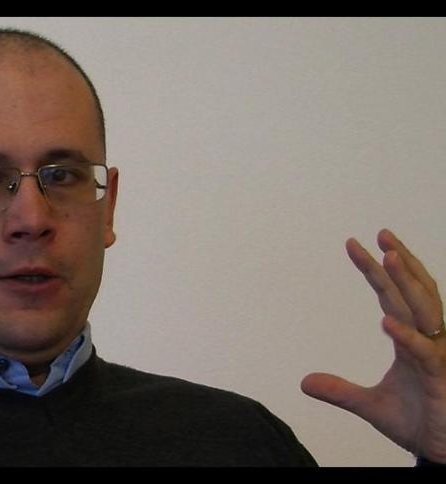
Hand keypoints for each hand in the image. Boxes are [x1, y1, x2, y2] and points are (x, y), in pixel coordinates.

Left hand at [301, 229, 445, 462]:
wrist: (441, 451)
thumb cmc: (417, 422)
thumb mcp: (369, 406)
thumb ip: (339, 391)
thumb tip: (304, 382)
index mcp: (410, 340)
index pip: (390, 295)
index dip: (373, 270)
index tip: (353, 244)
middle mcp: (426, 340)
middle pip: (411, 292)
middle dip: (397, 262)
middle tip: (380, 233)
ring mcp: (436, 356)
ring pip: (424, 311)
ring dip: (407, 283)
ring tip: (389, 257)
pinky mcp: (441, 378)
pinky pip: (425, 352)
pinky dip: (406, 337)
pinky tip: (387, 322)